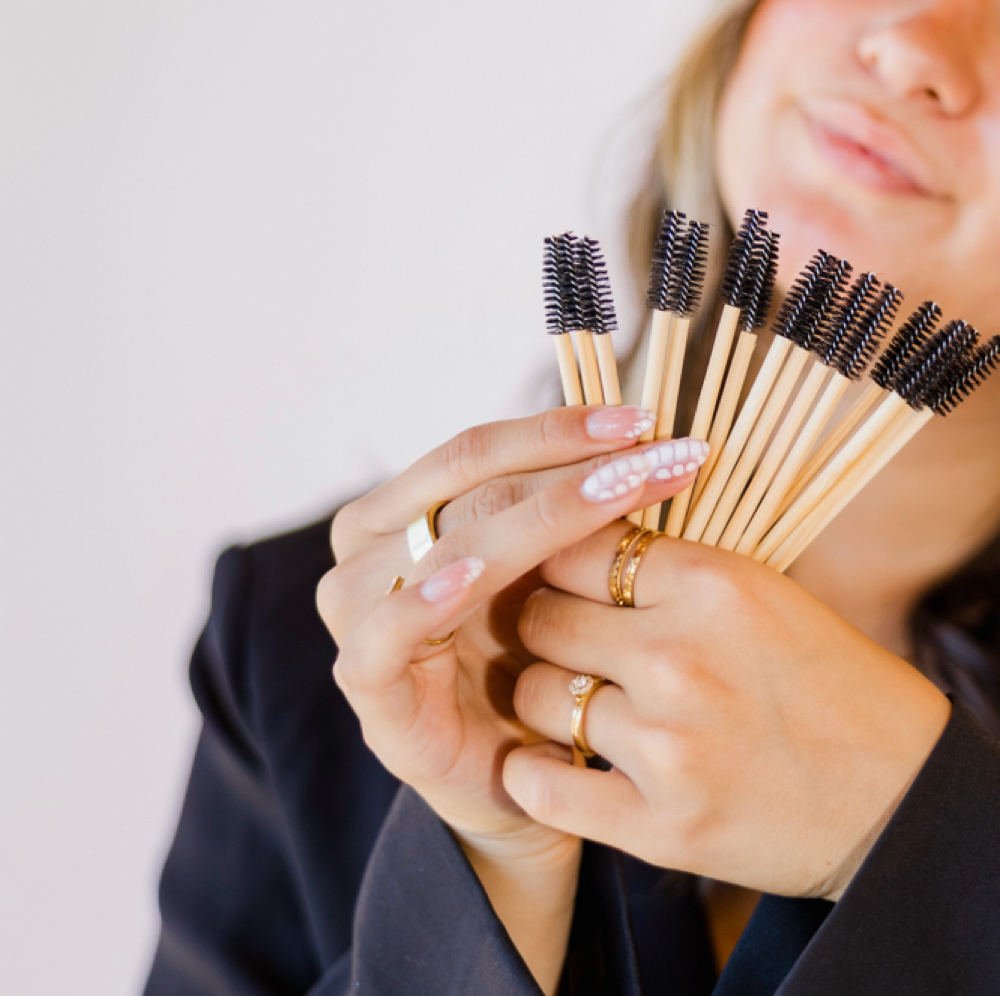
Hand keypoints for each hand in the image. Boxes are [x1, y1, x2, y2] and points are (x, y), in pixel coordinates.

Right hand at [318, 408, 704, 843]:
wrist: (509, 771)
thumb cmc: (529, 659)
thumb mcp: (547, 575)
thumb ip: (565, 514)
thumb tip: (649, 438)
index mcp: (405, 508)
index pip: (482, 450)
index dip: (561, 429)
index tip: (648, 422)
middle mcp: (371, 544)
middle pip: (471, 485)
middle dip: (574, 466)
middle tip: (661, 456)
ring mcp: (358, 608)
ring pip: (447, 545)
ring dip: (540, 518)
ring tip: (620, 491)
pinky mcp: (363, 678)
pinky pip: (388, 632)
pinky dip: (424, 601)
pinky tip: (473, 579)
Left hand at [505, 524, 950, 900]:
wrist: (897, 797)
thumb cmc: (823, 683)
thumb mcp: (758, 594)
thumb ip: (667, 569)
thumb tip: (573, 536)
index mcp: (710, 583)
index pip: (573, 548)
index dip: (558, 566)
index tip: (564, 585)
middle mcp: (680, 655)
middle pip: (539, 619)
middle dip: (546, 632)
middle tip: (570, 649)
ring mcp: (667, 743)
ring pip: (531, 695)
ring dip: (544, 702)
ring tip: (581, 709)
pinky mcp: (659, 823)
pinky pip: (537, 784)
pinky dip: (533, 774)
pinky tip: (556, 763)